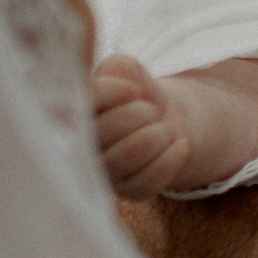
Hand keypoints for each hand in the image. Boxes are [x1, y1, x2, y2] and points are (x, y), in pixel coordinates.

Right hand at [92, 54, 193, 200]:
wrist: (162, 120)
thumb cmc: (138, 94)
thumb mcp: (129, 72)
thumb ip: (120, 68)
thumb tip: (119, 79)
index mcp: (76, 111)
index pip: (84, 101)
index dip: (113, 92)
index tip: (137, 89)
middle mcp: (82, 144)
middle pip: (102, 132)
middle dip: (137, 115)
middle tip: (152, 110)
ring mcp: (103, 170)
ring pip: (120, 161)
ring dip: (152, 139)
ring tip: (166, 128)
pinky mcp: (127, 190)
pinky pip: (144, 183)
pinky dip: (168, 161)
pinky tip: (181, 145)